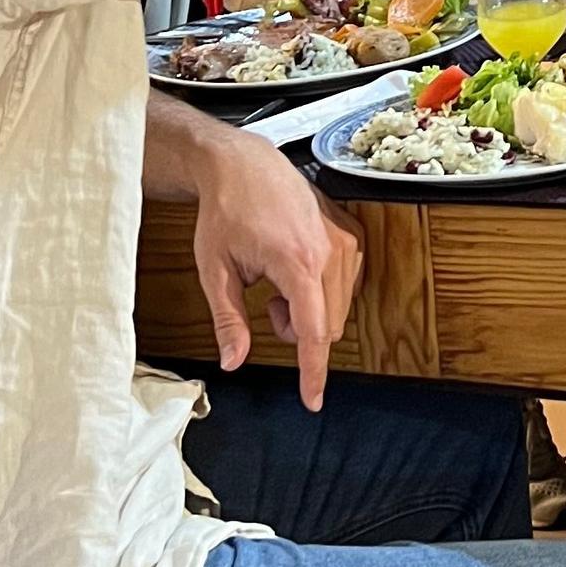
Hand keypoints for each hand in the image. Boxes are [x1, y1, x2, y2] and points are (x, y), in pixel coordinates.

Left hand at [190, 128, 361, 410]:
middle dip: (297, 330)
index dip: (312, 372)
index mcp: (296, 262)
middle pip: (326, 326)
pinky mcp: (351, 234)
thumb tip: (234, 362)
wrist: (245, 165)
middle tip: (265, 303)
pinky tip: (296, 269)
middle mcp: (330, 252)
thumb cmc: (225, 212)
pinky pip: (346, 285)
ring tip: (278, 282)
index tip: (312, 401)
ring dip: (308, 310)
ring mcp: (345, 241)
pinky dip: (321, 291)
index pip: (313, 332)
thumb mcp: (214, 270)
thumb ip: (228, 320)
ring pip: (337, 308)